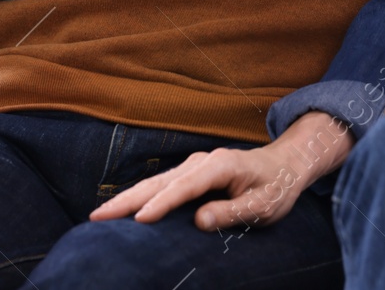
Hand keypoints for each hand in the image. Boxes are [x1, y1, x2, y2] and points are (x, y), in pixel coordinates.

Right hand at [90, 112, 351, 230]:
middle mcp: (201, 162)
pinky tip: (124, 208)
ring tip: (100, 214)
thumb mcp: (262, 205)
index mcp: (219, 166)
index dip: (161, 204)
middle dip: (127, 199)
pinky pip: (162, 186)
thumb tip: (200, 222)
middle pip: (159, 182)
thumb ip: (232, 212)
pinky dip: (140, 196)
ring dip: (127, 198)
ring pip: (155, 182)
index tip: (139, 219)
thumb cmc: (277, 187)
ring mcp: (194, 165)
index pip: (184, 188)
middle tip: (97, 217)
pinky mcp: (192, 173)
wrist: (286, 164)